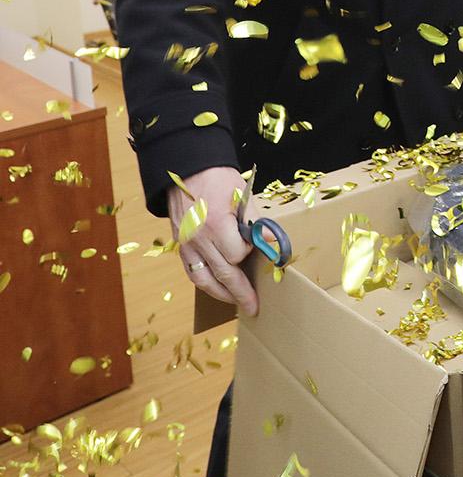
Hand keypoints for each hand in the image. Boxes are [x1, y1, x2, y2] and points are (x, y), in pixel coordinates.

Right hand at [169, 166, 257, 315]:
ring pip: (204, 279)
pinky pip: (192, 272)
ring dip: (222, 294)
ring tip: (238, 303)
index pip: (237, 254)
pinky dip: (206, 283)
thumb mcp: (242, 195)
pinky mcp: (180, 245)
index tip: (256, 247)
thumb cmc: (219, 180)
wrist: (187, 170)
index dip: (249, 253)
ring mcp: (187, 244)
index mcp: (216, 224)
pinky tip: (218, 290)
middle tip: (254, 307)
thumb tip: (268, 241)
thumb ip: (254, 221)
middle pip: (223, 273)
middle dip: (241, 292)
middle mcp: (198, 238)